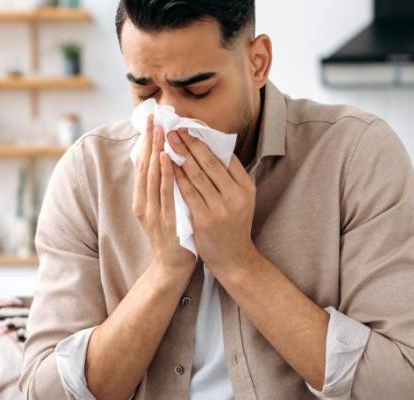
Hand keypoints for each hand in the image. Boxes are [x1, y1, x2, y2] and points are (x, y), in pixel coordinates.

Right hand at [132, 116, 196, 281]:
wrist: (171, 268)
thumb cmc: (173, 237)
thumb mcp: (163, 210)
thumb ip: (162, 190)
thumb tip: (169, 164)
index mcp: (142, 200)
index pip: (142, 166)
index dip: (145, 143)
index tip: (150, 122)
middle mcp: (143, 203)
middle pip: (145, 166)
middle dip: (149, 141)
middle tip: (153, 118)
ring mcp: (153, 212)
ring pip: (153, 176)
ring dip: (157, 151)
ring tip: (160, 130)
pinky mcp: (164, 220)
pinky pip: (165, 192)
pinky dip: (166, 173)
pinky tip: (169, 157)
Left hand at [167, 128, 259, 277]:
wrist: (233, 258)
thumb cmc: (233, 225)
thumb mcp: (241, 199)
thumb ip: (230, 178)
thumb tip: (212, 149)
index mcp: (246, 187)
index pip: (226, 157)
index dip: (207, 141)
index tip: (192, 128)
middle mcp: (235, 196)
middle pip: (210, 163)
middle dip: (191, 143)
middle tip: (176, 128)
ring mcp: (220, 208)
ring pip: (197, 175)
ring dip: (181, 154)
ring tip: (169, 140)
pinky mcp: (204, 219)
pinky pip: (187, 192)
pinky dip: (176, 176)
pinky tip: (167, 164)